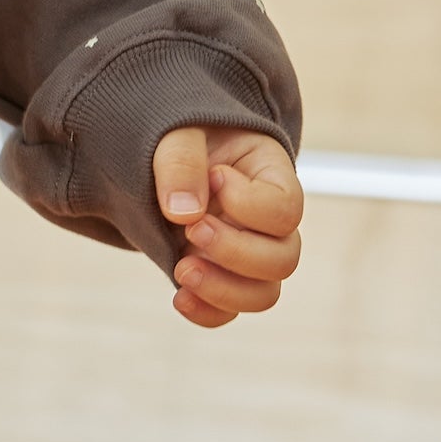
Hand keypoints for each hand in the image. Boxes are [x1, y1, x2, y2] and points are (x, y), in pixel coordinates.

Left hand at [152, 126, 302, 328]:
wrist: (155, 154)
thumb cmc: (177, 132)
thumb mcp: (176, 129)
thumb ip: (180, 161)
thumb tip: (183, 212)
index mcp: (271, 177)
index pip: (286, 208)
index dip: (248, 203)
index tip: (213, 174)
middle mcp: (267, 222)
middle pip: (284, 259)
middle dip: (235, 251)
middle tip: (191, 228)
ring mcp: (244, 252)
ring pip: (264, 294)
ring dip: (224, 290)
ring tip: (181, 267)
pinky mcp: (216, 273)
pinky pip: (228, 311)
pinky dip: (207, 312)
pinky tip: (179, 297)